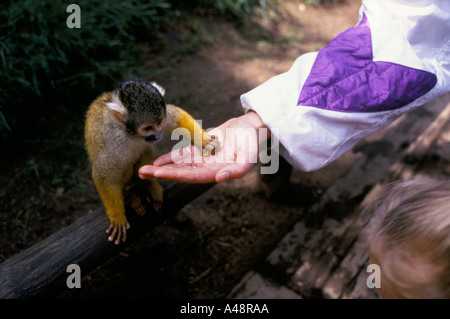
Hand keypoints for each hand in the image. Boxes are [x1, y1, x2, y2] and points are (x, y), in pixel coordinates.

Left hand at [139, 111, 269, 182]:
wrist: (251, 128)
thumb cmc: (252, 142)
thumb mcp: (250, 155)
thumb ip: (238, 170)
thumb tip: (220, 178)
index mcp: (218, 172)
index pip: (194, 176)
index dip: (176, 175)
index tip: (159, 174)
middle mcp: (208, 169)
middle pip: (182, 173)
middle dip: (162, 173)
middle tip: (142, 174)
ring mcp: (203, 160)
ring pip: (179, 165)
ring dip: (162, 168)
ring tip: (143, 171)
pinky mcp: (200, 150)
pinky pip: (183, 155)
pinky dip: (170, 158)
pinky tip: (157, 161)